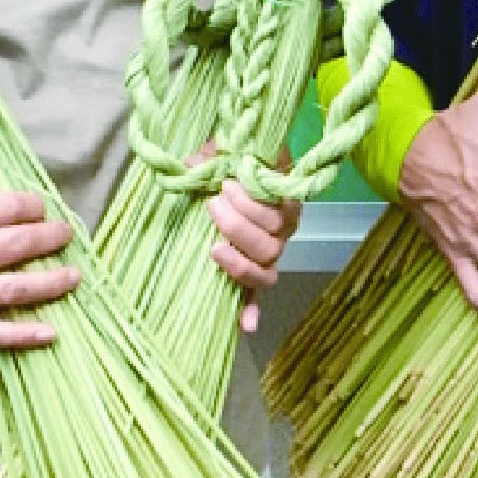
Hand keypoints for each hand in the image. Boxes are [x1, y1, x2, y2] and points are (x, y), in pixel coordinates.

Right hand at [0, 190, 77, 348]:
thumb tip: (12, 214)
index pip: (6, 207)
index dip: (32, 206)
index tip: (43, 208)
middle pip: (18, 244)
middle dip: (50, 237)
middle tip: (67, 235)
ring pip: (15, 287)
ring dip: (51, 281)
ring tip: (74, 275)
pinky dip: (24, 334)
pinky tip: (51, 332)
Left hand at [194, 142, 301, 333]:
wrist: (228, 176)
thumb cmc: (230, 162)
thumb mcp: (222, 152)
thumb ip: (212, 154)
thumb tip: (192, 165)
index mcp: (284, 201)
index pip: (280, 210)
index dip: (253, 203)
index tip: (225, 185)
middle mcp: (283, 233)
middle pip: (271, 244)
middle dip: (239, 226)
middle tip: (212, 205)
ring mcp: (270, 256)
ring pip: (266, 272)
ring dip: (240, 263)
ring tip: (213, 247)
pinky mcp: (253, 273)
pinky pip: (256, 295)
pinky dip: (252, 310)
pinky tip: (246, 325)